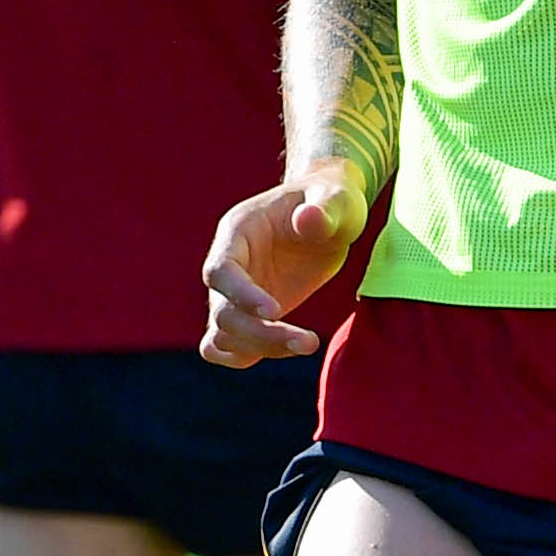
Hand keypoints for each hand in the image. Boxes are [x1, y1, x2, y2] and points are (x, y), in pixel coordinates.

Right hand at [203, 158, 367, 365]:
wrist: (328, 213)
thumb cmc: (330, 199)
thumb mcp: (335, 198)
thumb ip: (323, 208)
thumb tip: (307, 219)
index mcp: (237, 232)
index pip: (220, 271)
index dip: (240, 295)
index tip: (276, 311)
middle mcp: (228, 266)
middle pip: (222, 312)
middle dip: (261, 333)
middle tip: (309, 342)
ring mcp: (234, 293)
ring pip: (224, 335)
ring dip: (261, 349)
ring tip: (309, 343)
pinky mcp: (247, 314)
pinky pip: (226, 346)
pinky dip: (245, 357)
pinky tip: (288, 349)